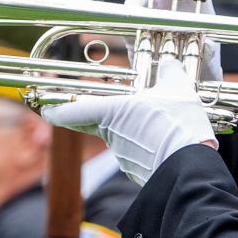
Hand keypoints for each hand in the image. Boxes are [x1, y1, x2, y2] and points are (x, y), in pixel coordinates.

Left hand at [42, 57, 216, 185]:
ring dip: (134, 133)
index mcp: (112, 112)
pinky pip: (139, 156)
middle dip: (103, 118)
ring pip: (123, 140)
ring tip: (159, 124)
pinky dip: (148, 148)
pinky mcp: (138, 173)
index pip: (73, 111)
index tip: (47, 110)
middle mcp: (112, 136)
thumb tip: (170, 64)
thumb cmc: (179, 126)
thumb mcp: (178, 91)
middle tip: (107, 110)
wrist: (190, 170)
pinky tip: (167, 143)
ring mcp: (124, 157)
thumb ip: (170, 74)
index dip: (57, 110)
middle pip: (98, 125)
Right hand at [126, 0, 222, 82]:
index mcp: (196, 2)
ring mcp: (153, 14)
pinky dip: (128, 24)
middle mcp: (173, 2)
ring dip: (137, 1)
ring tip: (137, 9)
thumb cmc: (204, 62)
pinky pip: (128, 22)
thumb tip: (208, 46)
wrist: (188, 79)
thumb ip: (210, 51)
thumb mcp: (211, 58)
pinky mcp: (136, 30)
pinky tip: (130, 29)